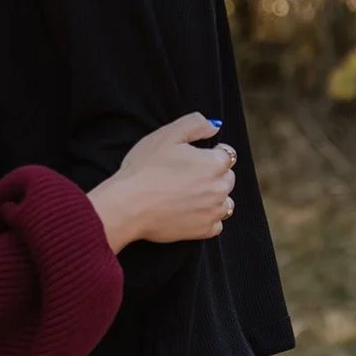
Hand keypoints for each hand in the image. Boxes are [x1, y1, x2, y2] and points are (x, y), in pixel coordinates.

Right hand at [90, 114, 236, 250]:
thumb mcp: (167, 135)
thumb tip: (215, 126)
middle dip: (213, 175)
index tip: (191, 158)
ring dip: (213, 197)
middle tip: (186, 175)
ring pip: (225, 202)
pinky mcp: (203, 231)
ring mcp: (213, 212)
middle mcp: (220, 188)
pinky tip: (188, 212)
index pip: (226, 154)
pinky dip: (206, 219)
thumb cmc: (145, 168)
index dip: (208, 153)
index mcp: (215, 163)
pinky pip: (215, 225)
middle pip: (227, 178)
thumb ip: (195, 124)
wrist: (128, 205)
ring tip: (188, 194)